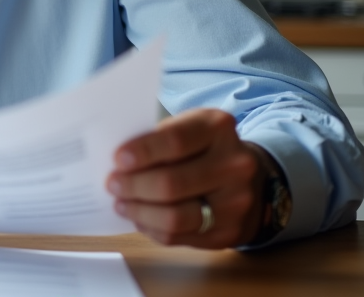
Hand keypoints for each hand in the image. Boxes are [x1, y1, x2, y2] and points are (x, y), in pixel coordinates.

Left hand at [106, 108, 264, 248]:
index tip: (117, 159)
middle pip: (172, 183)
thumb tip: (116, 162)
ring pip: (175, 217)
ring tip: (121, 203)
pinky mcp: (230, 231)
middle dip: (134, 186)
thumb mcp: (188, 127)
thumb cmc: (204, 149)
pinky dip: (152, 228)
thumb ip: (158, 139)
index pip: (175, 141)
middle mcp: (234, 165)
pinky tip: (140, 218)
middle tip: (112, 184)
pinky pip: (180, 236)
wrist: (251, 179)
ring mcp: (236, 202)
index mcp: (218, 128)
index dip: (142, 152)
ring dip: (139, 211)